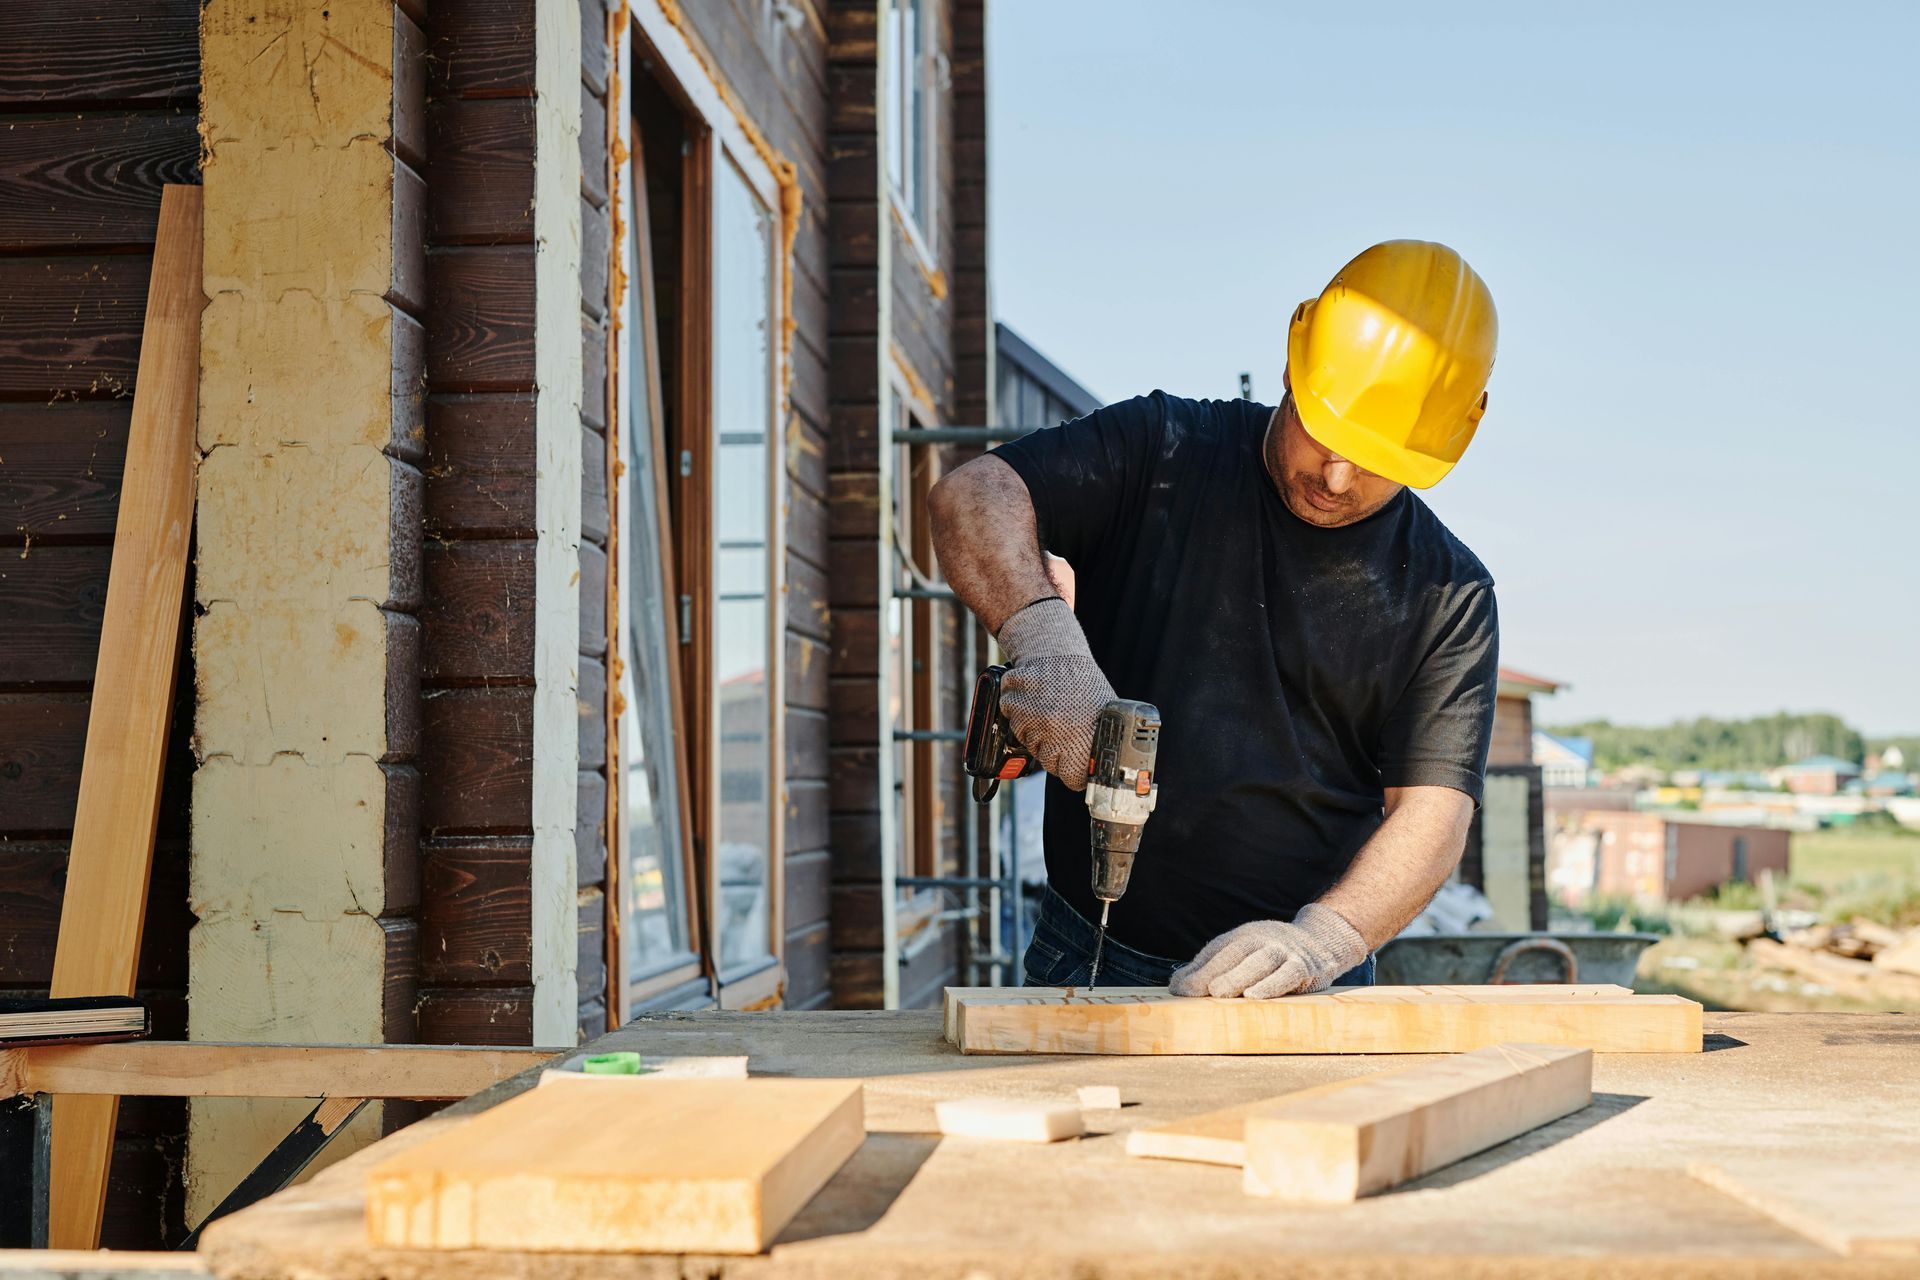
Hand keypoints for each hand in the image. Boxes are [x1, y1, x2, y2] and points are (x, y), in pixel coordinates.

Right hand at [995, 598, 1114, 791]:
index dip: (1075, 774)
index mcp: (1082, 735)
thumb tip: (1099, 768)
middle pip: (1049, 764)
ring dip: (1037, 733)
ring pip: (1030, 745)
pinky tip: (1034, 701)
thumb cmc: (1082, 682)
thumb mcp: (1102, 711)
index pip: (1073, 777)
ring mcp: (1033, 719)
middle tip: (1063, 732)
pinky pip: (1015, 725)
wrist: (1055, 650)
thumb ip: (1096, 741)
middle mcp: (1056, 730)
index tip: (1076, 768)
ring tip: (1050, 711)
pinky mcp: (1014, 706)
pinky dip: (1020, 715)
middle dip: (1055, 753)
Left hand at [1169, 903, 1367, 998]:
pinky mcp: (1304, 967)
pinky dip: (1272, 984)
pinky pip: (1288, 974)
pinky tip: (1256, 996)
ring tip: (1219, 993)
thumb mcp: (1240, 954)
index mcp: (1242, 937)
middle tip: (1194, 991)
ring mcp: (1284, 952)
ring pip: (1261, 961)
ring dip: (1239, 977)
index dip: (1197, 970)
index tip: (1178, 990)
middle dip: (1214, 972)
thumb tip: (1175, 987)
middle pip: (1237, 953)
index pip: (1217, 951)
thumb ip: (1209, 969)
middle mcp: (1262, 940)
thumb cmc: (1270, 953)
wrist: (1320, 942)